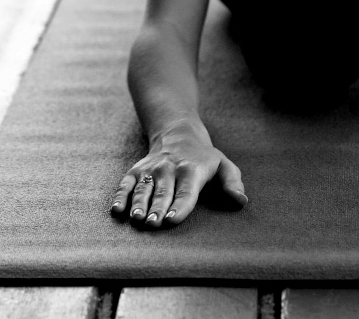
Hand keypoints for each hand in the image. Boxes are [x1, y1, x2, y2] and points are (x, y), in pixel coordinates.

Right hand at [110, 127, 247, 227]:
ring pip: (143, 189)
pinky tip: (117, 210)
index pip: (186, 192)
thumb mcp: (224, 166)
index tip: (172, 219)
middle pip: (163, 193)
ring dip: (138, 204)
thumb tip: (241, 201)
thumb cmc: (204, 158)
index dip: (179, 206)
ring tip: (136, 219)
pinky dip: (120, 196)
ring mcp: (150, 170)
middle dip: (157, 208)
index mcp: (191, 170)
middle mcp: (169, 169)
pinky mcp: (136, 171)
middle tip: (153, 224)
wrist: (178, 134)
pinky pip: (125, 184)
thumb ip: (233, 183)